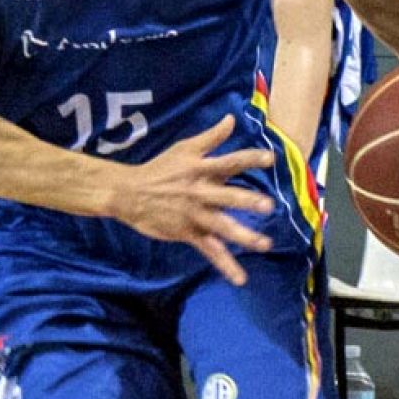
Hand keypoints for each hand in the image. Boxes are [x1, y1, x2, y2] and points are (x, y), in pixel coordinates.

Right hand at [109, 115, 276, 285]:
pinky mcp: (188, 233)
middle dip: (247, 201)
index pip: (229, 162)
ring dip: (243, 236)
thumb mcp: (184, 148)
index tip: (270, 159)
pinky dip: (225, 265)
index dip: (249, 159)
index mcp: (200, 169)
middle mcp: (200, 191)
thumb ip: (211, 136)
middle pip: (227, 196)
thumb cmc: (160, 168)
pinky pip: (210, 251)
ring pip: (222, 226)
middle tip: (267, 206)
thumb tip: (232, 119)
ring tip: (264, 244)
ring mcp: (194, 214)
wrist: (128, 193)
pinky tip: (240, 279)